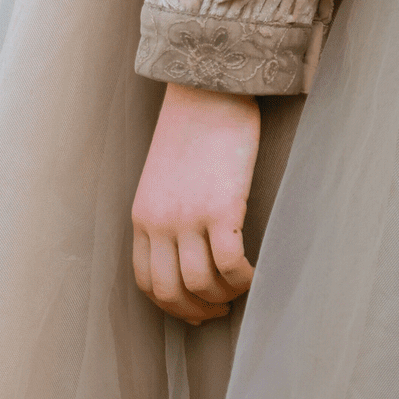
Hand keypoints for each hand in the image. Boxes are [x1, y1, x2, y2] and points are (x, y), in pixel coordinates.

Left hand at [132, 82, 260, 323]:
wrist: (208, 87)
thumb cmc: (193, 127)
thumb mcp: (163, 177)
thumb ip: (168, 213)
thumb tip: (189, 251)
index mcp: (142, 216)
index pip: (148, 282)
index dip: (173, 306)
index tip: (196, 310)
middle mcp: (160, 222)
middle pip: (172, 292)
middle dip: (199, 311)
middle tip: (222, 309)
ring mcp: (189, 217)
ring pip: (202, 284)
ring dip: (225, 297)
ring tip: (241, 288)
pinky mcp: (221, 208)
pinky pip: (231, 264)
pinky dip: (244, 279)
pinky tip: (255, 273)